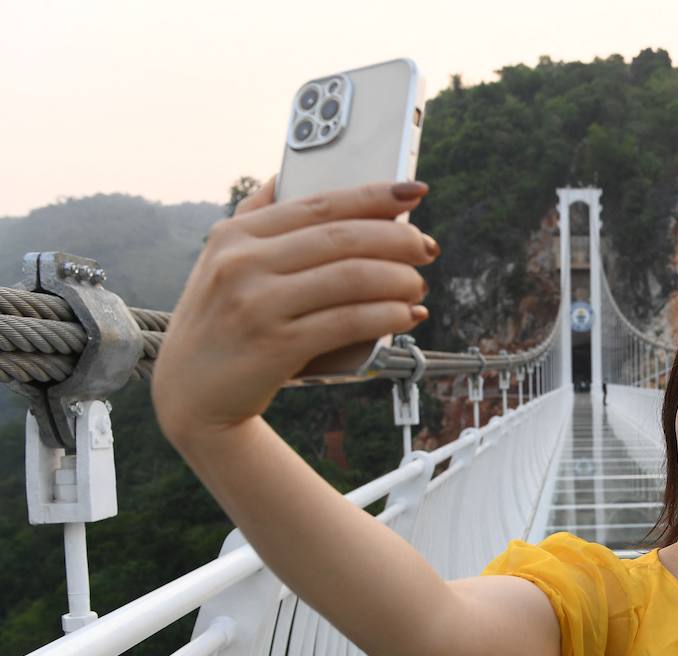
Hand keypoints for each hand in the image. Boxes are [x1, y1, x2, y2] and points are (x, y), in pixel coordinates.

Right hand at [151, 177, 437, 442]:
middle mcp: (242, 263)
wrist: (190, 395)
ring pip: (351, 277)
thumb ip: (252, 220)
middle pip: (342, 237)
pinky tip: (405, 315)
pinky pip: (348, 321)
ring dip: (399, 279)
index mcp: (235, 235)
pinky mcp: (274, 346)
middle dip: (397, 239)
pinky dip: (386, 315)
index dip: (373, 194)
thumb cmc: (219, 324)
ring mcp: (256, 304)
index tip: (414, 190)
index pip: (318, 203)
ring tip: (417, 285)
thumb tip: (286, 176)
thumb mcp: (220, 263)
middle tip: (426, 248)